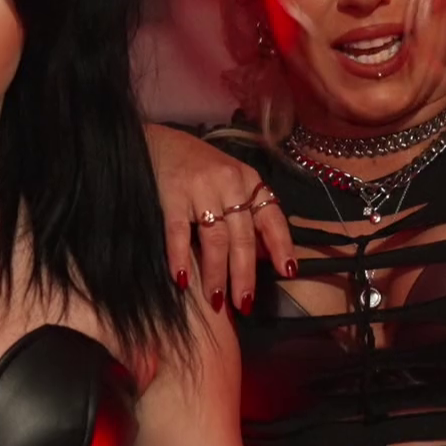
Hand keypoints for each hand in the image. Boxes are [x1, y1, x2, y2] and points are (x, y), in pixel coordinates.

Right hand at [144, 125, 295, 313]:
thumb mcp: (231, 181)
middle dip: (245, 274)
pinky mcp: (171, 194)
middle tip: (244, 303)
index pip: (272, 217)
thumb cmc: (198, 168)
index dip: (281, 246)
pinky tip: (183, 280)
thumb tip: (263, 256)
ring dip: (216, 273)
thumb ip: (246, 213)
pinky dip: (181, 258)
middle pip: (243, 237)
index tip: (288, 273)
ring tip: (216, 300)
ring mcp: (200, 188)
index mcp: (249, 181)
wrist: (157, 142)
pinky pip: (179, 233)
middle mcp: (229, 183)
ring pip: (215, 239)